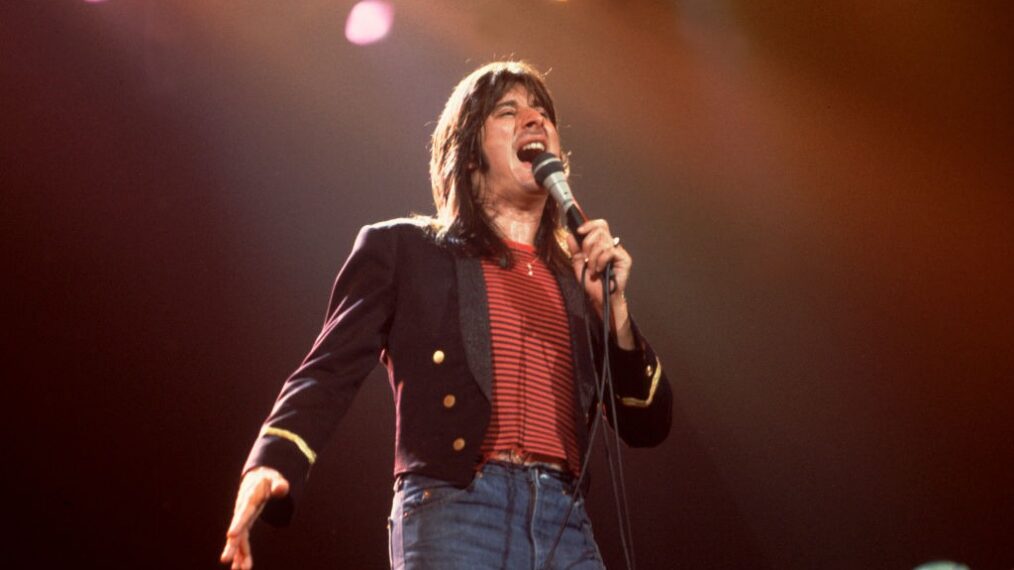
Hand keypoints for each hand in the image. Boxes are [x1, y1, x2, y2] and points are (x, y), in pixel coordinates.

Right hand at [220, 467, 289, 569]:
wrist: (258, 478)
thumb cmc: (268, 480)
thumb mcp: (275, 479)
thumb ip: (279, 484)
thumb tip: (282, 489)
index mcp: (249, 498)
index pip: (243, 512)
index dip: (237, 523)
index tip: (230, 536)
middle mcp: (242, 510)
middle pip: (237, 529)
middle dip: (232, 545)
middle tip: (226, 560)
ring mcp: (242, 519)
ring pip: (239, 538)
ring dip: (238, 554)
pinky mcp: (244, 525)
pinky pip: (242, 540)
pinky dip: (242, 553)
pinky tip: (240, 566)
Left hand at [566, 219, 634, 348]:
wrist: (600, 299)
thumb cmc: (593, 285)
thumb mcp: (579, 266)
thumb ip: (575, 251)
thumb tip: (570, 236)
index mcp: (601, 245)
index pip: (599, 225)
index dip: (589, 224)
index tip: (578, 231)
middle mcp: (611, 246)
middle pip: (600, 229)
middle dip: (588, 243)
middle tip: (586, 257)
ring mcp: (619, 252)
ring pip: (603, 242)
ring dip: (593, 257)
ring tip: (593, 269)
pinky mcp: (624, 259)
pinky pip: (609, 251)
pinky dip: (600, 260)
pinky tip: (599, 270)